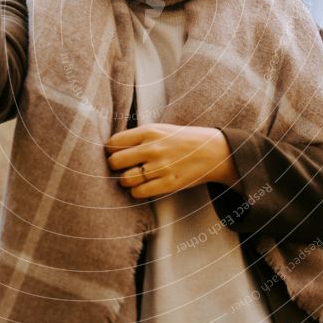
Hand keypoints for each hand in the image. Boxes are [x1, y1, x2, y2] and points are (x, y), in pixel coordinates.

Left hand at [105, 123, 238, 198]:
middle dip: (113, 166)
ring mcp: (160, 167)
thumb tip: (111, 147)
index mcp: (149, 131)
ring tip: (131, 177)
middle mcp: (153, 148)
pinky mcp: (168, 184)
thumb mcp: (160, 129)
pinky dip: (136, 192)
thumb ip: (138, 137)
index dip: (109, 150)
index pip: (113, 142)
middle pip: (115, 161)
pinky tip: (142, 186)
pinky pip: (139, 192)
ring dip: (124, 181)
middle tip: (119, 168)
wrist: (213, 151)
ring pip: (125, 179)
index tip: (112, 153)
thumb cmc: (182, 139)